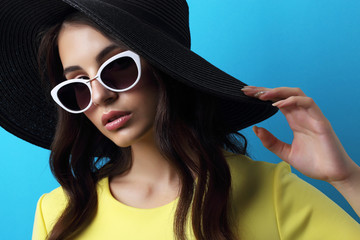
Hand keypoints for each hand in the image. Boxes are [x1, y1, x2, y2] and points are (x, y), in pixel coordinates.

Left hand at [241, 86, 357, 182]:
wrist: (333, 175)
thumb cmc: (313, 163)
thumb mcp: (285, 152)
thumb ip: (271, 142)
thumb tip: (256, 129)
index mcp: (294, 120)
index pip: (276, 101)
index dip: (262, 96)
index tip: (247, 94)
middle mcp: (302, 115)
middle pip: (283, 94)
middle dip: (265, 90)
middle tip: (248, 90)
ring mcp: (312, 116)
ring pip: (296, 93)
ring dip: (278, 92)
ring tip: (262, 95)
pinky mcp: (320, 121)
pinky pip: (307, 103)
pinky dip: (292, 101)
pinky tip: (278, 105)